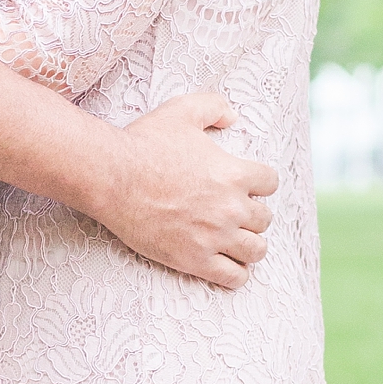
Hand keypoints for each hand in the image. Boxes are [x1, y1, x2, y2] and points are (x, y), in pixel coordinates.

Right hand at [97, 91, 276, 288]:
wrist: (112, 177)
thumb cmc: (144, 143)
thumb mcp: (182, 110)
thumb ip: (213, 107)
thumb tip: (233, 117)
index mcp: (233, 173)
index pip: (270, 183)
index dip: (259, 183)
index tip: (245, 186)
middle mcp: (230, 207)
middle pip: (265, 219)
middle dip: (252, 215)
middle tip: (235, 214)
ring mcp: (214, 236)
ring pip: (256, 250)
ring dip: (250, 246)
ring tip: (236, 242)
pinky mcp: (194, 259)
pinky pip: (233, 277)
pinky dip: (236, 274)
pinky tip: (227, 265)